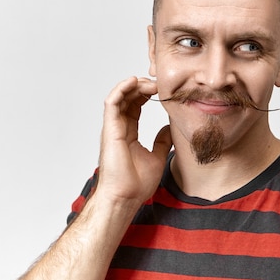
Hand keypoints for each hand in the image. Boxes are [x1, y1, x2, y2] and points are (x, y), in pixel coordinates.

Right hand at [96, 76, 171, 205]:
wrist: (125, 198)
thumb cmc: (136, 184)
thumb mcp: (157, 157)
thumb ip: (162, 142)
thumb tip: (169, 129)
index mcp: (128, 134)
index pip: (135, 106)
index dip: (145, 94)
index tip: (161, 89)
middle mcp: (118, 128)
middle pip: (127, 98)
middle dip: (141, 86)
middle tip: (158, 82)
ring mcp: (113, 128)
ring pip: (119, 97)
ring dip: (133, 85)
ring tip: (149, 81)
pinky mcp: (110, 130)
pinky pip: (112, 103)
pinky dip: (121, 89)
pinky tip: (133, 81)